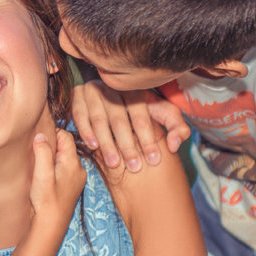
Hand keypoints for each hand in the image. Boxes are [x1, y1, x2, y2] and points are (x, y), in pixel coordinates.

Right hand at [29, 128, 86, 223]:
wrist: (50, 226)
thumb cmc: (46, 202)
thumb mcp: (42, 175)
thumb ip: (42, 152)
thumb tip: (41, 135)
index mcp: (73, 163)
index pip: (66, 136)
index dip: (51, 134)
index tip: (37, 138)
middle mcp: (78, 169)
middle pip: (66, 146)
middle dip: (51, 145)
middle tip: (36, 150)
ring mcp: (76, 178)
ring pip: (64, 157)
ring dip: (52, 157)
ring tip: (39, 164)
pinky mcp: (71, 186)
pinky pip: (64, 168)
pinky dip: (54, 167)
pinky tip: (44, 176)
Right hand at [70, 82, 189, 170]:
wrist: (109, 93)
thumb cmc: (139, 109)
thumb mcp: (163, 113)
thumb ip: (177, 127)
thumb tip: (173, 144)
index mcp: (135, 90)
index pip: (142, 116)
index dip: (148, 139)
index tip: (154, 160)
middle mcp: (113, 88)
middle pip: (120, 119)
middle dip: (127, 146)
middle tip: (135, 167)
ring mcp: (93, 91)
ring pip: (99, 119)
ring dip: (107, 143)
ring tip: (115, 164)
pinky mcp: (78, 96)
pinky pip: (80, 115)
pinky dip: (86, 132)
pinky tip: (94, 147)